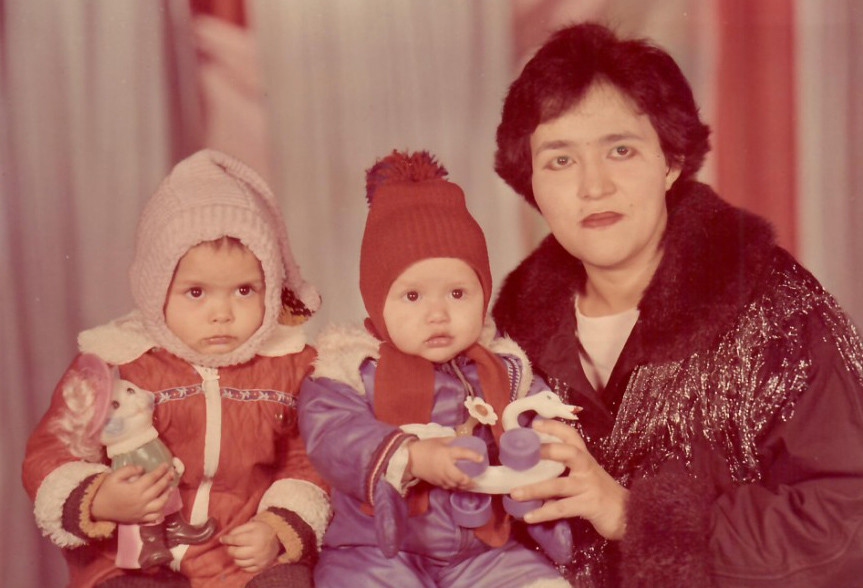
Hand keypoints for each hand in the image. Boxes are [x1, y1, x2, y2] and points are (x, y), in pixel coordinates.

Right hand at [91, 463, 173, 523]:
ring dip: (167, 495)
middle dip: (167, 480)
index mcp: (135, 489)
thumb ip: (129, 469)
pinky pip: (154, 517)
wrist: (96, 508)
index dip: (161, 470)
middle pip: (158, 489)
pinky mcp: (139, 519)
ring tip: (171, 487)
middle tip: (172, 473)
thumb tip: (142, 469)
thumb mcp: (114, 476)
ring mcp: (141, 512)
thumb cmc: (106, 490)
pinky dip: (161, 511)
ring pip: (160, 504)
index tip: (166, 465)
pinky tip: (163, 504)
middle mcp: (141, 501)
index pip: (152, 478)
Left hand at [221, 520, 278, 572]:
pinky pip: (246, 569)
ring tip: (239, 551)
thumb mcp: (252, 524)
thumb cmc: (262, 529)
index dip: (227, 540)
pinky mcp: (261, 567)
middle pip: (236, 553)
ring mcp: (259, 560)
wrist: (278, 537)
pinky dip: (242, 564)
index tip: (222, 539)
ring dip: (235, 557)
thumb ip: (237, 530)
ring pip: (239, 562)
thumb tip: (224, 538)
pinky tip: (244, 557)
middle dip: (230, 549)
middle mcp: (257, 550)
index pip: (235, 540)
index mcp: (255, 537)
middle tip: (231, 546)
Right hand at [406, 437, 483, 489]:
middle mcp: (445, 466)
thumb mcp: (439, 440)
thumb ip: (451, 441)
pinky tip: (459, 486)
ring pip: (455, 485)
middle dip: (469, 481)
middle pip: (461, 477)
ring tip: (470, 485)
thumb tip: (461, 440)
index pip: (463, 454)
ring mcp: (441, 476)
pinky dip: (456, 488)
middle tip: (475, 480)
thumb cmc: (424, 447)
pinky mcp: (436, 482)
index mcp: (446, 453)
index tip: (481, 459)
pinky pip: (449, 487)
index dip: (473, 456)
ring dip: (464, 486)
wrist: (409, 458)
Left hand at [510, 420, 628, 539]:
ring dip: (534, 489)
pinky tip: (528, 517)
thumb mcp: (584, 476)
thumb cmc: (600, 493)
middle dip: (548, 450)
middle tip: (524, 453)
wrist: (629, 514)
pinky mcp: (590, 505)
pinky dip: (544, 513)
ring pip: (559, 485)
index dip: (554, 427)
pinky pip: (563, 508)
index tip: (535, 423)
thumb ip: (563, 472)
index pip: (572, 436)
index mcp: (584, 458)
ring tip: (514, 493)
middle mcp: (587, 468)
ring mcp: (589, 486)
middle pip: (570, 453)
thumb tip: (530, 470)